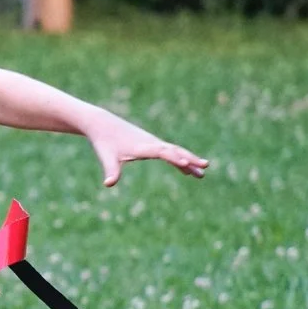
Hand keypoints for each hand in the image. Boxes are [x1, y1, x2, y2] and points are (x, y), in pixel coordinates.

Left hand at [83, 108, 208, 186]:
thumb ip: (111, 170)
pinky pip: (170, 153)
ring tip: (203, 172)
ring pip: (175, 151)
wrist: (102, 124)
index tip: (186, 163)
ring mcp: (153, 143)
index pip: (161, 152)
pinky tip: (187, 168)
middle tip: (205, 166)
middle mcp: (151, 143)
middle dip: (190, 158)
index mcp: (142, 146)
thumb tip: (108, 184)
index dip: (173, 157)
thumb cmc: (104, 142)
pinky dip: (179, 160)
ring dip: (189, 160)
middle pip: (174, 150)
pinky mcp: (151, 144)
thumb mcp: (107, 157)